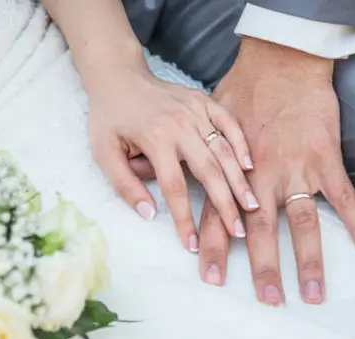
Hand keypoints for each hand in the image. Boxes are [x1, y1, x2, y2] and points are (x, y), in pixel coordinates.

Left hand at [88, 64, 258, 250]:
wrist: (118, 77)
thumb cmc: (109, 118)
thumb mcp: (103, 153)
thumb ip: (124, 184)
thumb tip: (149, 214)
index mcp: (155, 139)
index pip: (174, 188)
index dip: (184, 219)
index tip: (193, 244)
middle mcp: (180, 124)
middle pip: (209, 171)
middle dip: (224, 204)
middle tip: (237, 230)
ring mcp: (195, 110)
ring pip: (223, 150)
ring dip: (239, 180)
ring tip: (251, 205)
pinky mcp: (203, 101)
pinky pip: (228, 122)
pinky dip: (241, 143)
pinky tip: (250, 165)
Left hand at [198, 38, 354, 304]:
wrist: (279, 65)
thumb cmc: (238, 94)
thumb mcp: (201, 126)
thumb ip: (185, 159)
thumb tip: (149, 179)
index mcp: (230, 172)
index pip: (218, 218)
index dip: (214, 250)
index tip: (211, 280)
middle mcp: (261, 178)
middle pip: (260, 231)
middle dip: (263, 268)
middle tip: (268, 301)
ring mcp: (295, 170)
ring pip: (302, 223)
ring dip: (309, 259)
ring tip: (313, 294)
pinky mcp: (324, 159)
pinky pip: (344, 197)